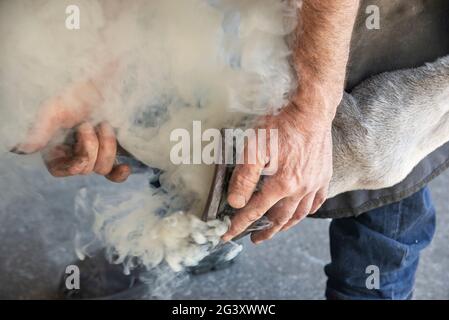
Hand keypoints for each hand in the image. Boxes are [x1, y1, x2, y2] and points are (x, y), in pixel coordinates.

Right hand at [11, 79, 130, 182]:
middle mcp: (74, 155)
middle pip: (86, 169)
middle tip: (88, 123)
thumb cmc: (76, 95)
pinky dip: (119, 174)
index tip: (80, 151)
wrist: (103, 84)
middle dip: (91, 145)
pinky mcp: (113, 153)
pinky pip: (115, 175)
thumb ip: (40, 129)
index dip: (73, 164)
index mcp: (55, 148)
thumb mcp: (55, 110)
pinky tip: (125, 167)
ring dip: (107, 145)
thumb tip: (21, 149)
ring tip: (104, 125)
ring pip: (103, 168)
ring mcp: (95, 156)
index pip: (60, 170)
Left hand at [222, 88, 335, 242]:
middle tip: (254, 238)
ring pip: (299, 213)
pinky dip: (307, 211)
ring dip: (285, 225)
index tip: (228, 236)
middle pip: (280, 218)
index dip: (239, 225)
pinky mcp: (324, 174)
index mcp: (282, 184)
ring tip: (275, 230)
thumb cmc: (281, 125)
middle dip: (265, 231)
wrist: (311, 110)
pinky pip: (317, 201)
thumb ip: (244, 178)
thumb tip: (236, 202)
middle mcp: (300, 188)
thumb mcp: (254, 148)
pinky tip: (302, 212)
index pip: (255, 212)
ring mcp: (314, 183)